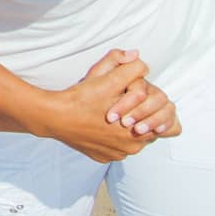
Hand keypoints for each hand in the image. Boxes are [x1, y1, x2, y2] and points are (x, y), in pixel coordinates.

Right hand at [30, 49, 166, 161]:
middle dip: (136, 115)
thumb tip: (138, 57)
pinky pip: (115, 148)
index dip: (146, 104)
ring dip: (124, 128)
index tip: (131, 97)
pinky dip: (110, 138)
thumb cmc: (81, 98)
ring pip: (130, 139)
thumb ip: (128, 67)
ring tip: (108, 114)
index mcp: (140, 129)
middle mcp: (132, 147)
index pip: (159, 118)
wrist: (54, 117)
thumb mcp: (105, 77)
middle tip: (118, 104)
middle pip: (145, 129)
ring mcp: (117, 155)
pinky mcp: (104, 158)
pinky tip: (98, 126)